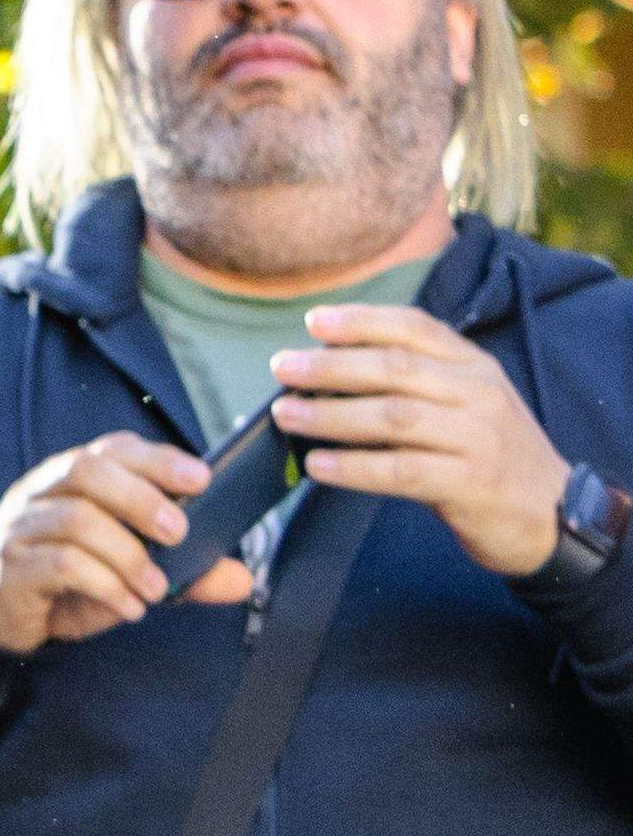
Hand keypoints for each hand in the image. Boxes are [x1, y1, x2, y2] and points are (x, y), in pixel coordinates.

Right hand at [0, 429, 231, 649]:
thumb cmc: (67, 578)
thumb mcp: (129, 570)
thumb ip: (183, 571)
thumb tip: (242, 579)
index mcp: (70, 479)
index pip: (112, 450)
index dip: (157, 459)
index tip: (202, 478)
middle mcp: (40, 493)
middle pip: (85, 470)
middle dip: (140, 498)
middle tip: (179, 534)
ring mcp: (19, 528)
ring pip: (76, 520)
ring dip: (128, 556)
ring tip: (156, 590)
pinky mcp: (8, 568)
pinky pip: (59, 564)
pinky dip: (105, 585)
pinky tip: (129, 607)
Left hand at [273, 302, 574, 577]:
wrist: (552, 514)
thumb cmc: (488, 452)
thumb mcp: (466, 401)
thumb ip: (414, 380)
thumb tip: (324, 367)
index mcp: (475, 366)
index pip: (415, 327)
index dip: (361, 321)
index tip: (312, 322)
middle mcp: (479, 394)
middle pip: (396, 369)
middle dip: (331, 366)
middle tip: (282, 368)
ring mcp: (479, 439)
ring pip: (394, 417)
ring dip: (332, 415)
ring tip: (286, 415)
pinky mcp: (472, 484)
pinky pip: (402, 470)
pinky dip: (355, 466)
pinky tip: (318, 465)